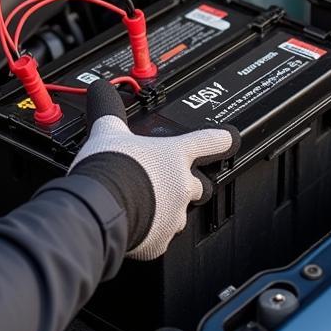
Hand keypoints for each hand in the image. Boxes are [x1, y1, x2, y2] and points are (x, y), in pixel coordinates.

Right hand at [68, 81, 238, 258]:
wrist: (100, 204)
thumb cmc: (110, 167)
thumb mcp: (108, 130)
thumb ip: (109, 109)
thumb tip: (101, 88)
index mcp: (173, 155)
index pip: (207, 142)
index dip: (221, 139)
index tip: (230, 138)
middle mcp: (181, 185)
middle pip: (199, 185)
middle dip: (187, 184)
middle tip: (163, 181)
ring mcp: (174, 215)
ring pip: (178, 214)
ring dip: (164, 209)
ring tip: (138, 203)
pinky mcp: (160, 241)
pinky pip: (158, 238)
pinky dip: (148, 233)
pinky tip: (129, 222)